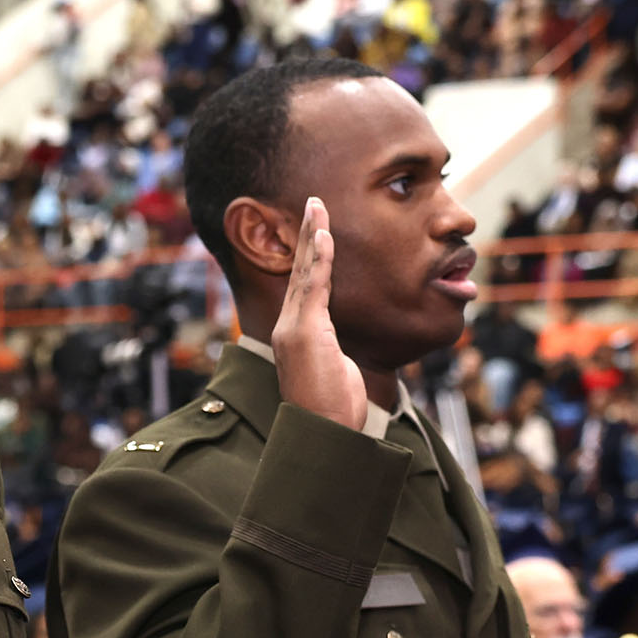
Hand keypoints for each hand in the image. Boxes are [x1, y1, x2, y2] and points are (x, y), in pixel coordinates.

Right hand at [271, 198, 366, 430]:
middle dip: (306, 235)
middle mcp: (290, 328)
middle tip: (312, 203)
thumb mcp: (340, 374)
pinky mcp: (304, 333)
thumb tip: (347, 344)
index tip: (318, 229)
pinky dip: (319, 259)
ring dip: (312, 236)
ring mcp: (295, 329)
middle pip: (300, 271)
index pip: (306, 285)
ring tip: (316, 207)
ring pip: (305, 273)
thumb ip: (339, 352)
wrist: (324, 434)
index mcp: (298, 335)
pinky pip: (313, 287)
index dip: (311, 256)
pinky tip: (324, 235)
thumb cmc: (334, 412)